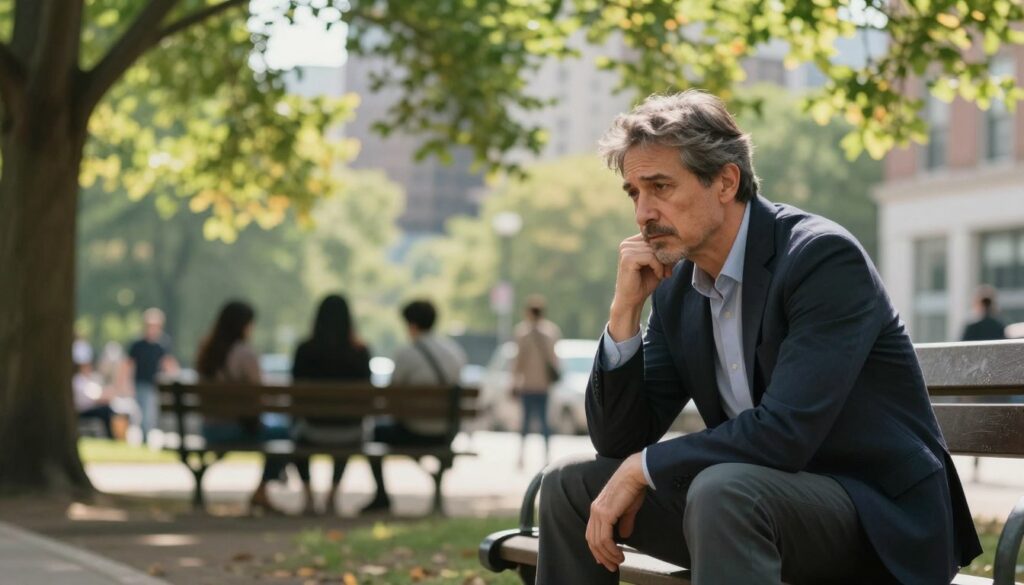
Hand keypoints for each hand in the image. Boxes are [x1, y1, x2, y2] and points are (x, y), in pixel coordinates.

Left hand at [585, 452, 647, 571]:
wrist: (634, 474)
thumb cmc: (633, 488)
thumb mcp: (628, 509)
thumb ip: (624, 522)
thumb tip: (624, 536)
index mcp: (597, 508)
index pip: (592, 533)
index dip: (597, 549)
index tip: (605, 560)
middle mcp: (594, 511)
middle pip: (592, 540)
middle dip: (601, 556)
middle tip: (611, 567)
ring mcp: (598, 512)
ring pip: (598, 542)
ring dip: (608, 555)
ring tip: (619, 562)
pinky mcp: (605, 514)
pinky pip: (605, 538)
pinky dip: (611, 549)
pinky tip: (619, 554)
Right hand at [609, 235, 672, 340]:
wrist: (631, 300)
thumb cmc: (644, 283)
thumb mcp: (658, 264)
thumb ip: (664, 252)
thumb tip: (680, 240)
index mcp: (631, 243)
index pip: (654, 237)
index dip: (663, 250)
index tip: (668, 265)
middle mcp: (626, 244)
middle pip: (654, 243)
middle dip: (665, 257)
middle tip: (668, 271)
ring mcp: (625, 250)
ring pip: (654, 250)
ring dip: (662, 264)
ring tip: (662, 274)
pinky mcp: (628, 259)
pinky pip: (650, 257)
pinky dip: (658, 267)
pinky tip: (658, 276)